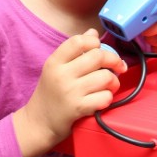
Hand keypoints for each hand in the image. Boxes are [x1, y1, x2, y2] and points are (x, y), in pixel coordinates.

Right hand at [13, 29, 124, 156]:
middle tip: (117, 66)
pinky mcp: (78, 109)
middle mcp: (61, 75)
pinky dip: (108, 97)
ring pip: (106, 77)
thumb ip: (74, 51)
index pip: (78, 41)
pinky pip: (105, 97)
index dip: (94, 41)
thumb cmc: (50, 94)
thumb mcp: (55, 68)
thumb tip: (93, 33)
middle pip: (98, 56)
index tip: (100, 48)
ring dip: (114, 81)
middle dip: (114, 60)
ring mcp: (70, 92)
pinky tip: (102, 98)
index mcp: (55, 62)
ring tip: (110, 85)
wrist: (38, 123)